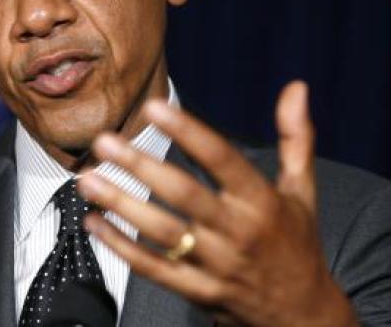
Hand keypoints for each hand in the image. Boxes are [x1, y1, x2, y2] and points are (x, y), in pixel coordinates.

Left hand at [76, 81, 357, 326]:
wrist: (302, 315)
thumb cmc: (297, 242)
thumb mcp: (302, 189)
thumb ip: (295, 136)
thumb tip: (296, 86)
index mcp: (262, 201)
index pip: (222, 159)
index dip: (188, 132)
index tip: (154, 106)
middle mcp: (238, 232)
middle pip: (184, 195)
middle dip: (141, 166)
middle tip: (104, 141)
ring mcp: (217, 265)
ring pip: (162, 233)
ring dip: (121, 205)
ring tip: (88, 179)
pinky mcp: (200, 292)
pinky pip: (154, 269)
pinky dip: (121, 247)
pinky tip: (94, 224)